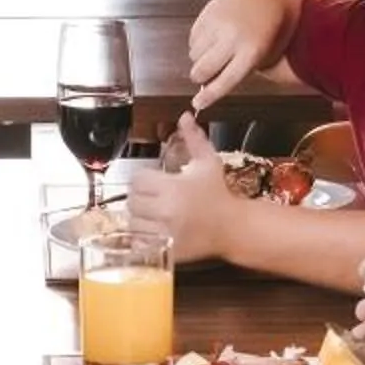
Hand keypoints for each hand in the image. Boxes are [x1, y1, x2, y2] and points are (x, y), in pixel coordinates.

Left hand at [124, 115, 238, 263]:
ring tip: (152, 214)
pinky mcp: (166, 248)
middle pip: (132, 201)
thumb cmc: (219, 193)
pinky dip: (143, 237)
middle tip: (151, 198)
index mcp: (173, 187)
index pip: (137, 180)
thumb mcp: (208, 162)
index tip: (152, 182)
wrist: (233, 227)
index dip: (142, 179)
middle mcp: (166, 209)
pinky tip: (154, 230)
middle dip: (139, 198)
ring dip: (139, 218)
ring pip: (133, 222)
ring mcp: (165, 232)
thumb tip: (185, 116)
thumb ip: (193, 138)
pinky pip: (141, 242)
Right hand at [186, 0, 300, 113]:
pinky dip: (198, 44)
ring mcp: (220, 22)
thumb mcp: (261, 57)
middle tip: (203, 77)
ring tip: (216, 51)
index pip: (226, 80)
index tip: (198, 105)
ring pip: (194, 55)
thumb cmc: (264, 36)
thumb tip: (205, 89)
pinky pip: (192, 39)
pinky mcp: (209, 12)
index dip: (210, 96)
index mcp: (252, 52)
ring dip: (200, 59)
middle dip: (200, 78)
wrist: (266, 0)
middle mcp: (234, 36)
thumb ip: (236, 72)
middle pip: (203, 70)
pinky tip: (214, 38)